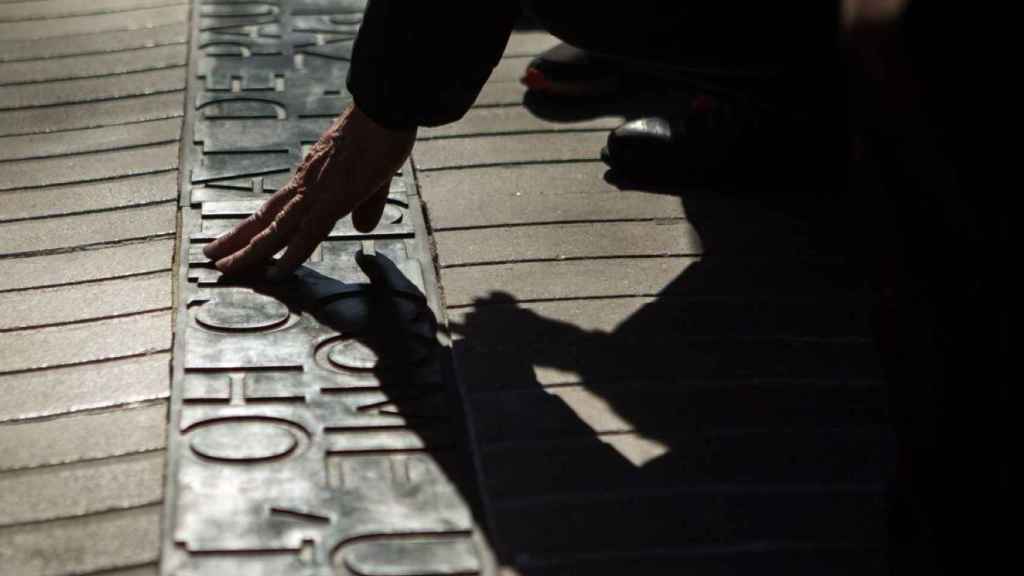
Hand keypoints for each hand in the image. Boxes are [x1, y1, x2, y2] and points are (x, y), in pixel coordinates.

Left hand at [203, 104, 416, 277]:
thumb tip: (362, 227)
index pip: (275, 210)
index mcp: (310, 180)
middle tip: (210, 255)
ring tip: (223, 266)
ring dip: (249, 252)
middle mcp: (304, 187)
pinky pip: (306, 235)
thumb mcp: (373, 178)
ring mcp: (314, 194)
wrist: (382, 113)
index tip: (237, 240)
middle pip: (264, 220)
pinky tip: (275, 274)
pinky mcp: (330, 201)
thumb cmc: (379, 136)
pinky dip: (290, 257)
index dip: (255, 227)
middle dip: (237, 241)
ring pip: (275, 230)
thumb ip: (367, 205)